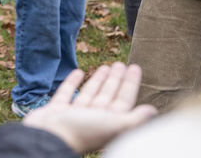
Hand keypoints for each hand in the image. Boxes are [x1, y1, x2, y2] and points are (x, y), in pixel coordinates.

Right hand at [23, 63, 156, 154]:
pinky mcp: (57, 110)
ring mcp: (74, 114)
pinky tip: (78, 72)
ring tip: (106, 66)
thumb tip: (153, 112)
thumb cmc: (82, 132)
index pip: (123, 100)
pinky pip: (67, 93)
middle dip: (115, 80)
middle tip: (121, 64)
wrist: (47, 137)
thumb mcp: (113, 125)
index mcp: (108, 122)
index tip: (135, 67)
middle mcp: (93, 118)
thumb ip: (134, 119)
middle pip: (108, 95)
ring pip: (90, 93)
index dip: (129, 84)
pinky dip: (73, 82)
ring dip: (98, 80)